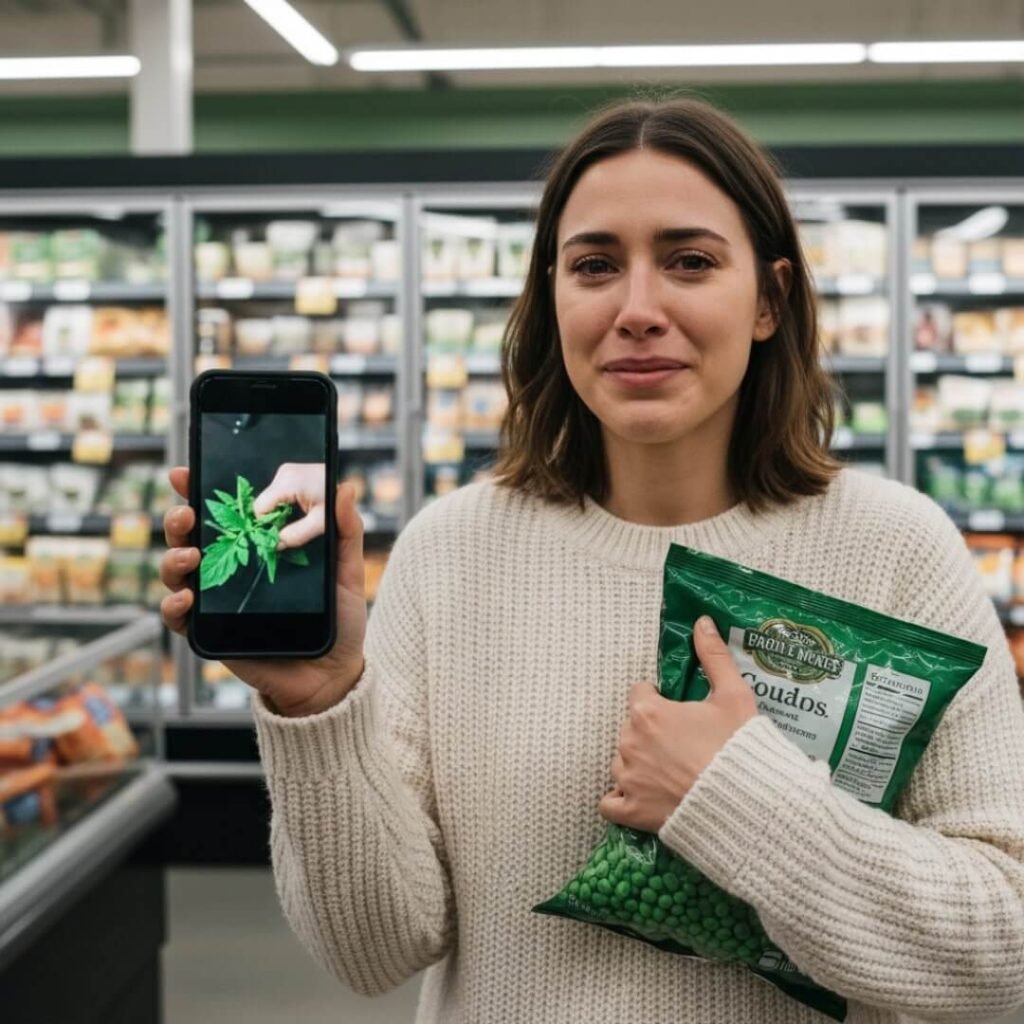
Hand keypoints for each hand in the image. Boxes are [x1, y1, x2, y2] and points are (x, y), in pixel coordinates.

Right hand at [159, 466, 366, 716]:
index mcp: (256, 547)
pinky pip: (178, 618)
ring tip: (190, 556)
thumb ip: (345, 530)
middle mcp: (229, 569)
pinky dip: (174, 606)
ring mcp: (215, 601)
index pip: (222, 513)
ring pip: (176, 572)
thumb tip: (345, 487)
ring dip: (173, 558)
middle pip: (190, 536)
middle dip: (178, 519)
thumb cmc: (336, 620)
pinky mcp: (209, 633)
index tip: (186, 472)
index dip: (198, 490)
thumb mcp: (346, 571)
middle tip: (186, 514)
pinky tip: (187, 599)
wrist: (331, 675)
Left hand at [598, 616, 757, 832]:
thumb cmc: (739, 747)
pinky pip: (610, 803)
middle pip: (631, 728)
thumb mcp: (733, 695)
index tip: (681, 714)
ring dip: (638, 765)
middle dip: (652, 733)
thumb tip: (701, 622)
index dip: (661, 702)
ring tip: (671, 773)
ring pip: (621, 763)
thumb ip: (713, 656)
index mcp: (647, 711)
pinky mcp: (630, 811)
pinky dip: (621, 800)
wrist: (747, 804)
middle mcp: (629, 742)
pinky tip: (642, 797)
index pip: (640, 694)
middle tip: (684, 746)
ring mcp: (627, 778)